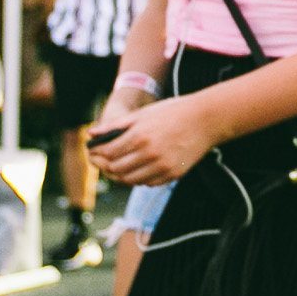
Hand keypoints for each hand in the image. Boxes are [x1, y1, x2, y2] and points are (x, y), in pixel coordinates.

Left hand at [89, 94, 214, 185]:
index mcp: (140, 136)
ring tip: (115, 167)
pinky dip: (137, 178)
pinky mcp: (172, 175)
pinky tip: (135, 169)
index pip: (109, 153)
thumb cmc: (173, 112)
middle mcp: (150, 154)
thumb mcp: (142, 114)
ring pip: (130, 180)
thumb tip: (91, 134)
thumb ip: (115, 125)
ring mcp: (162, 167)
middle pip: (116, 169)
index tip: (92, 152)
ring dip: (118, 176)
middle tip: (99, 162)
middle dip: (104, 167)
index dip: (96, 154)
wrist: (206, 120)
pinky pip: (147, 183)